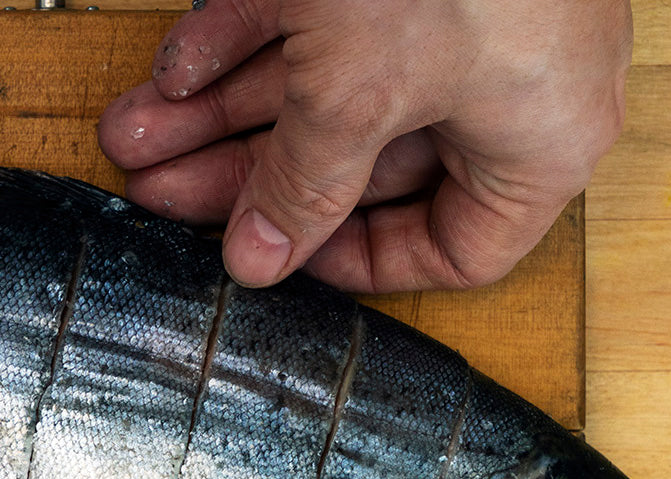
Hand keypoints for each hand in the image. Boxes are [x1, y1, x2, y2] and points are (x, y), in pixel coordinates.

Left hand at [98, 0, 631, 291]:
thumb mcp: (359, 92)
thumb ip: (304, 182)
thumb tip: (260, 259)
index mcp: (537, 139)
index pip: (457, 248)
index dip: (361, 262)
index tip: (277, 254)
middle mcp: (500, 82)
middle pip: (356, 165)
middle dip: (241, 175)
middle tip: (159, 189)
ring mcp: (447, 17)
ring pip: (322, 91)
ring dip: (217, 113)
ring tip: (133, 134)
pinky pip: (313, 21)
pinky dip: (241, 41)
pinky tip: (173, 70)